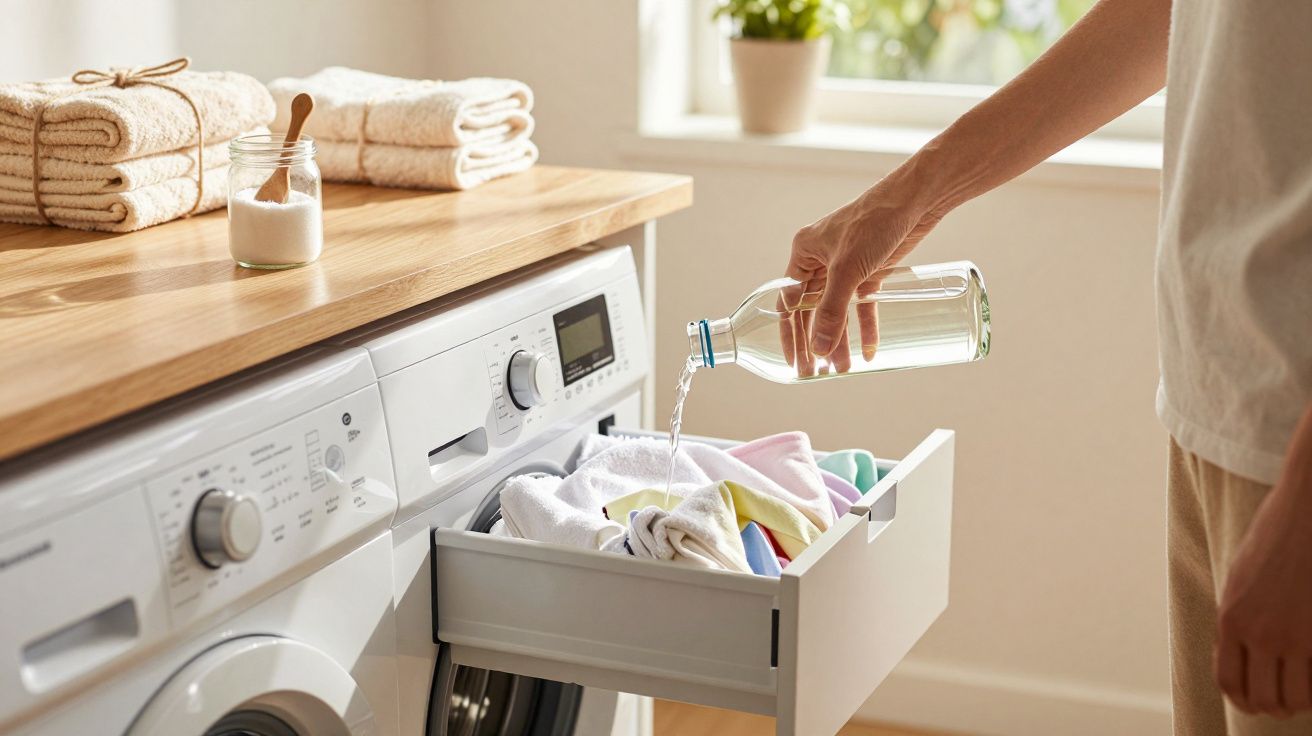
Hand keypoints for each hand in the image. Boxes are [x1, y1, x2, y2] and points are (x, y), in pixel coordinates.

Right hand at [786, 166, 948, 356]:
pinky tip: (870, 349)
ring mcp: (847, 267)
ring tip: (844, 368)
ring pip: (838, 312)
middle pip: (812, 311)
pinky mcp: (871, 271)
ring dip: (840, 340)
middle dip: (815, 343)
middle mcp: (821, 261)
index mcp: (804, 254)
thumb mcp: (847, 270)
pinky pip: (863, 306)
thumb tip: (818, 349)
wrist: (914, 201)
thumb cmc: (873, 223)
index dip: (789, 333)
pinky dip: (865, 326)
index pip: (788, 301)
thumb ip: (831, 311)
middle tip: (816, 373)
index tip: (794, 362)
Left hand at [1216, 407, 1311, 716]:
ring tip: (1304, 689)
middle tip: (1285, 699)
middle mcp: (1258, 632)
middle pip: (1261, 699)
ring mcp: (1293, 634)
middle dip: (1273, 706)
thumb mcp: (1240, 578)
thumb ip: (1238, 619)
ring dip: (1299, 701)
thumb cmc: (1276, 538)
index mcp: (1230, 618)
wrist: (1306, 511)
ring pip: (1295, 699)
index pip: (1228, 682)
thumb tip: (1240, 654)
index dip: (1243, 700)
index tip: (1255, 701)